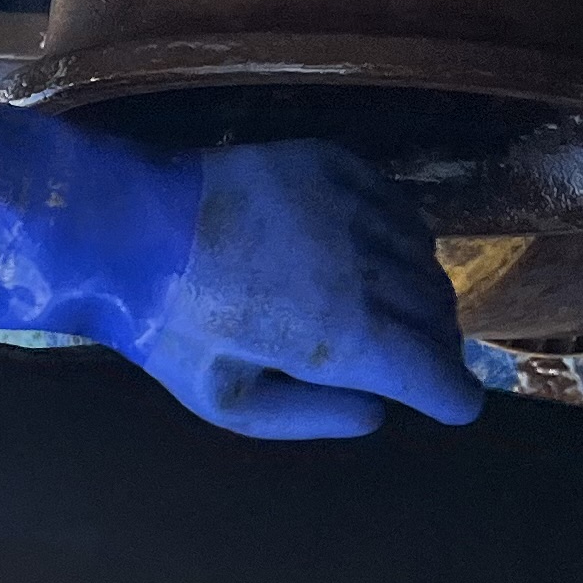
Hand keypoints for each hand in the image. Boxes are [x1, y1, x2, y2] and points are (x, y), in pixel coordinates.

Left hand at [0, 85, 482, 440]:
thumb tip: (377, 412)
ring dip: (418, 295)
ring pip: (423, 261)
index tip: (455, 408)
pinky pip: (398, 208)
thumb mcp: (231, 401)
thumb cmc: (171, 327)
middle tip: (416, 366)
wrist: (127, 226)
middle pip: (437, 317)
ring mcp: (355, 208)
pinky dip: (398, 240)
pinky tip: (368, 260)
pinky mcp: (338, 166)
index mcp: (341, 335)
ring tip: (389, 316)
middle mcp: (364, 268)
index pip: (437, 374)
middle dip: (433, 350)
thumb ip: (313, 417)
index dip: (452, 398)